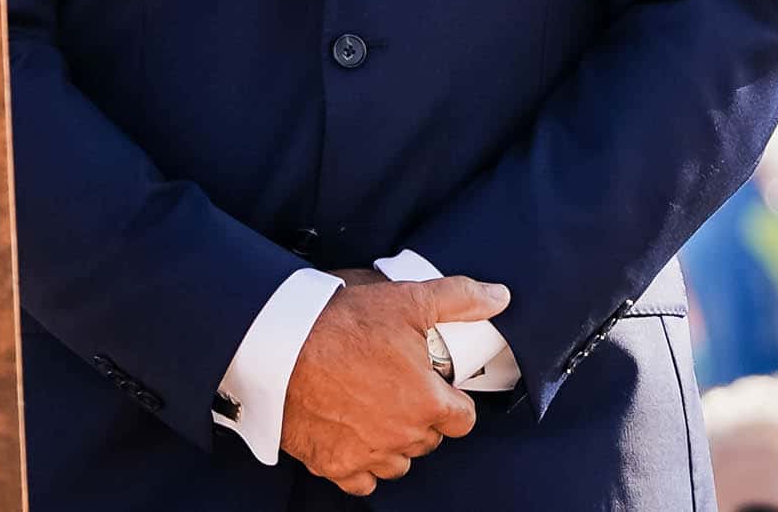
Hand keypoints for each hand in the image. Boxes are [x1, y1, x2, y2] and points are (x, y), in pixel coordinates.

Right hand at [279, 274, 508, 495]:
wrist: (279, 345)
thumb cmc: (342, 323)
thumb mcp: (408, 299)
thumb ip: (460, 299)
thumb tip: (499, 297)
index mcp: (426, 402)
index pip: (463, 420)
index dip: (454, 401)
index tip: (438, 386)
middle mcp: (401, 436)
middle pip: (429, 439)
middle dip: (422, 417)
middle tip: (400, 388)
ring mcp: (367, 454)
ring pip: (399, 462)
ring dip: (395, 442)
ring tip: (378, 410)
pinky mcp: (333, 463)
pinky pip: (361, 480)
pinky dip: (361, 464)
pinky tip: (354, 436)